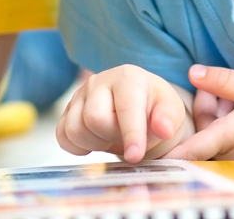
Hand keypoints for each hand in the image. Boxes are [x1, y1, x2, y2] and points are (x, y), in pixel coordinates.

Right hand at [56, 64, 187, 162]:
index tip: (136, 156)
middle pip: (94, 119)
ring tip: (111, 137)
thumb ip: (169, 119)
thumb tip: (163, 129)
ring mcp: (79, 95)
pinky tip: (95, 140)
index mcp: (127, 78)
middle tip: (125, 137)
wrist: (137, 106)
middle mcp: (98, 81)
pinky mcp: (67, 110)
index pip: (125, 108)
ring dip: (95, 143)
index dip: (131, 134)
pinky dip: (77, 146)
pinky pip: (62, 136)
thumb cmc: (154, 108)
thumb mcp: (171, 110)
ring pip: (75, 129)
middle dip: (112, 137)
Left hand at [164, 64, 233, 159]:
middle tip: (227, 90)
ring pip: (210, 130)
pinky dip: (225, 121)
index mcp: (229, 137)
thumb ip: (223, 80)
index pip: (192, 148)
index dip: (170, 152)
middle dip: (206, 101)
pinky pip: (220, 137)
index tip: (147, 158)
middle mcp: (227, 154)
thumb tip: (191, 72)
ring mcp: (233, 160)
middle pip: (199, 126)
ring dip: (217, 111)